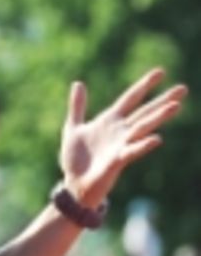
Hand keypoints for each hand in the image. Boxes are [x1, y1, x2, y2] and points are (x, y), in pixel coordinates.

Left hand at [59, 68, 186, 204]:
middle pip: (144, 112)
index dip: (144, 85)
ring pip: (143, 128)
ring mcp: (120, 145)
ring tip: (175, 106)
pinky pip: (132, 151)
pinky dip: (143, 145)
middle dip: (162, 100)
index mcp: (109, 122)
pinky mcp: (117, 161)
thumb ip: (77, 106)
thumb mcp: (73, 127)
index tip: (161, 72)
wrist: (73, 183)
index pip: (130, 99)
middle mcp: (120, 131)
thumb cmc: (75, 158)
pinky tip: (157, 139)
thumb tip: (78, 83)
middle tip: (183, 88)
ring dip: (158, 118)